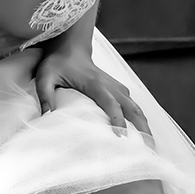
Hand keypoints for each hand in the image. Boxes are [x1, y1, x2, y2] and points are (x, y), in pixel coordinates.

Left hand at [36, 43, 151, 134]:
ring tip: (149, 144)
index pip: (110, 103)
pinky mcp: (116, 88)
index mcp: (94, 83)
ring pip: (135, 105)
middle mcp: (109, 84)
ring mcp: (115, 85)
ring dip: (144, 123)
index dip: (117, 119)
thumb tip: (48, 116)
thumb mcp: (45, 77)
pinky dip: (138, 117)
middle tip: (148, 147)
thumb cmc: (57, 62)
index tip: (120, 137)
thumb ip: (45, 96)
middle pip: (132, 106)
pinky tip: (140, 131)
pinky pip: (131, 104)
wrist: (69, 47)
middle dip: (142, 126)